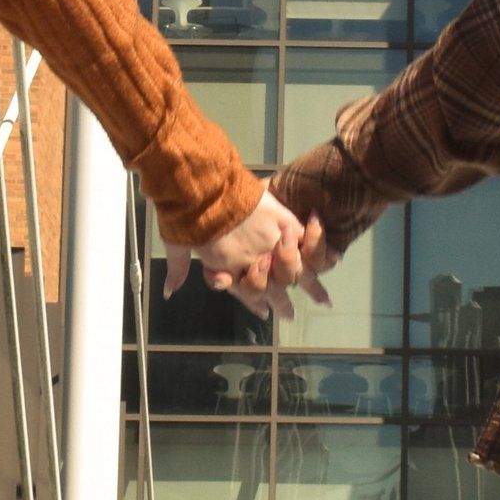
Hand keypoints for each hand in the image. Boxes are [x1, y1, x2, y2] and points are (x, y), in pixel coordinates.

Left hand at [166, 188, 333, 308]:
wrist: (203, 184)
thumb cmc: (185, 213)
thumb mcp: (176, 243)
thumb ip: (178, 269)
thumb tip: (168, 293)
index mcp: (228, 266)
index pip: (245, 293)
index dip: (255, 304)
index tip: (263, 314)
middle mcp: (253, 259)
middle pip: (275, 289)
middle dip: (283, 305)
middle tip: (291, 316)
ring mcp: (270, 240)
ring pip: (296, 269)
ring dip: (311, 285)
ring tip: (323, 298)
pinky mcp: (281, 219)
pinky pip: (304, 239)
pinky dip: (317, 248)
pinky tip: (332, 259)